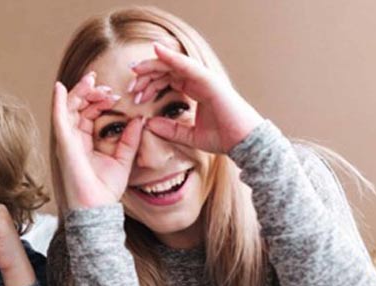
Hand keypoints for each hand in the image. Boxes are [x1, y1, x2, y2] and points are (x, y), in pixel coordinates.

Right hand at [52, 72, 144, 208]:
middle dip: (88, 91)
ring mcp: (66, 141)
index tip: (114, 95)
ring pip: (68, 108)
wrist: (96, 207)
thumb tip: (139, 120)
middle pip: (76, 107)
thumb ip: (129, 140)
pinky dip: (57, 102)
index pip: (87, 114)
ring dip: (80, 92)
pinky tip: (60, 87)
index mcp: (84, 143)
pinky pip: (58, 119)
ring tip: (93, 82)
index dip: (98, 100)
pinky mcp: (64, 144)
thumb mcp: (123, 160)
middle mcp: (72, 140)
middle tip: (102, 83)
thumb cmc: (105, 189)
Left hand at [131, 42, 263, 153]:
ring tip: (135, 70)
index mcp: (196, 90)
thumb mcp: (189, 135)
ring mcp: (205, 79)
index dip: (150, 84)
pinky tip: (157, 51)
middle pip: (168, 69)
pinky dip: (172, 57)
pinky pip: (187, 65)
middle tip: (131, 84)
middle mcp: (199, 81)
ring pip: (174, 64)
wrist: (244, 143)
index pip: (168, 79)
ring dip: (153, 65)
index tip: (134, 95)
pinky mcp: (209, 81)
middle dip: (147, 74)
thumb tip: (149, 124)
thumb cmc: (223, 138)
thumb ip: (170, 129)